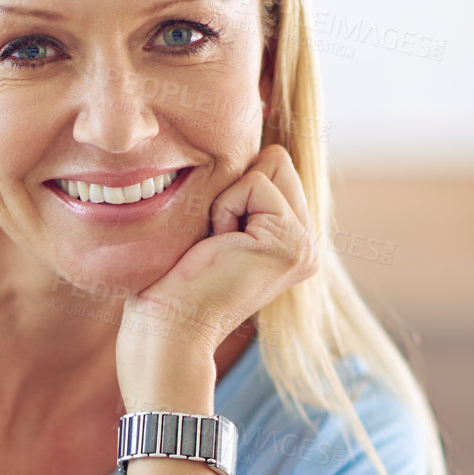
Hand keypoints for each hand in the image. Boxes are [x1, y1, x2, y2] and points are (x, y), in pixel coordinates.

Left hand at [115, 144, 319, 384]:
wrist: (167, 330)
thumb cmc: (170, 283)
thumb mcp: (208, 225)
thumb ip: (237, 191)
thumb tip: (259, 145)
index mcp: (289, 240)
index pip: (271, 166)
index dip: (229, 186)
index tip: (212, 238)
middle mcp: (306, 244)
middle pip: (276, 159)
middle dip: (231, 188)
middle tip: (213, 242)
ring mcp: (306, 245)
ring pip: (268, 166)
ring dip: (225, 200)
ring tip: (215, 247)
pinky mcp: (293, 243)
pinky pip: (254, 184)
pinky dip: (224, 209)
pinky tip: (217, 250)